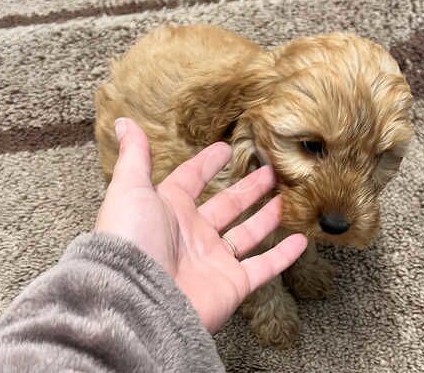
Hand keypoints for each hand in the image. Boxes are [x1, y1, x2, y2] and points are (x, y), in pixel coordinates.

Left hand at [95, 118, 306, 332]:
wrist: (138, 301)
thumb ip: (135, 156)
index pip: (191, 180)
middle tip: (269, 171)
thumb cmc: (131, 241)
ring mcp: (214, 260)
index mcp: (169, 209)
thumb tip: (123, 121)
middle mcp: (193, 234)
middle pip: (227, 205)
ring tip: (286, 198)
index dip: (206, 164)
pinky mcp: (232, 284)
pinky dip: (283, 256)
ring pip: (248, 233)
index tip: (224, 148)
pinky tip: (300, 240)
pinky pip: (263, 267)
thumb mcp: (130, 189)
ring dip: (267, 216)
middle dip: (247, 188)